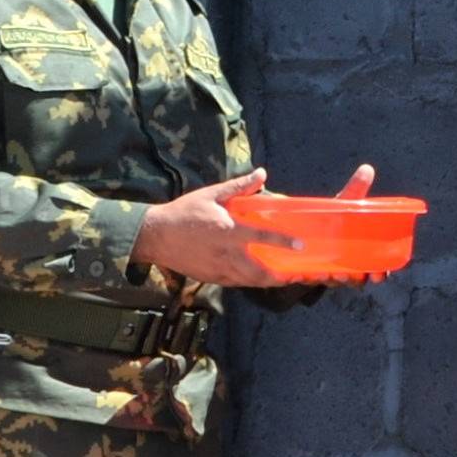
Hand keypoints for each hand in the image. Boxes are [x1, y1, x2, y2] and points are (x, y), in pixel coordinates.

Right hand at [133, 169, 296, 287]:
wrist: (155, 236)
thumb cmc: (184, 212)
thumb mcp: (211, 195)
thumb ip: (239, 186)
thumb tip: (262, 173)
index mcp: (229, 231)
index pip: (263, 237)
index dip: (284, 242)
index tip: (300, 246)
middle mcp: (227, 253)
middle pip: (260, 271)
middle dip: (280, 277)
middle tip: (295, 275)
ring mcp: (218, 269)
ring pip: (249, 282)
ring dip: (267, 282)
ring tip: (281, 280)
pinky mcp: (210, 278)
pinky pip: (235, 283)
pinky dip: (248, 283)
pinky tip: (255, 279)